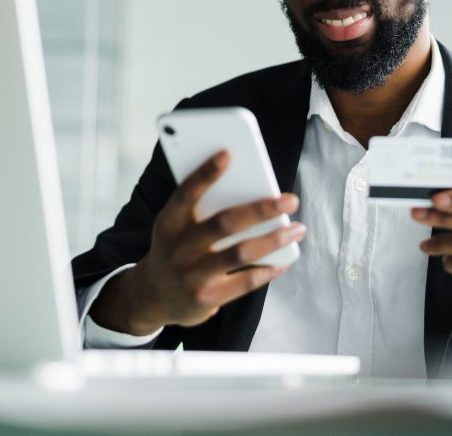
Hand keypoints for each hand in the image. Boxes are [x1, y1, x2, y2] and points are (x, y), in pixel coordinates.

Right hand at [92, 151, 304, 334]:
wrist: (154, 295)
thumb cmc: (177, 248)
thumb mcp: (177, 226)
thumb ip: (203, 209)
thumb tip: (252, 193)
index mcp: (169, 222)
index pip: (186, 193)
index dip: (205, 173)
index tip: (228, 153)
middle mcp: (178, 248)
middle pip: (224, 223)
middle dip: (262, 209)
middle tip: (290, 200)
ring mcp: (191, 275)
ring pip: (240, 253)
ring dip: (274, 239)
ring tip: (297, 229)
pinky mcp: (206, 299)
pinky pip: (245, 282)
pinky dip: (268, 269)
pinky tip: (284, 260)